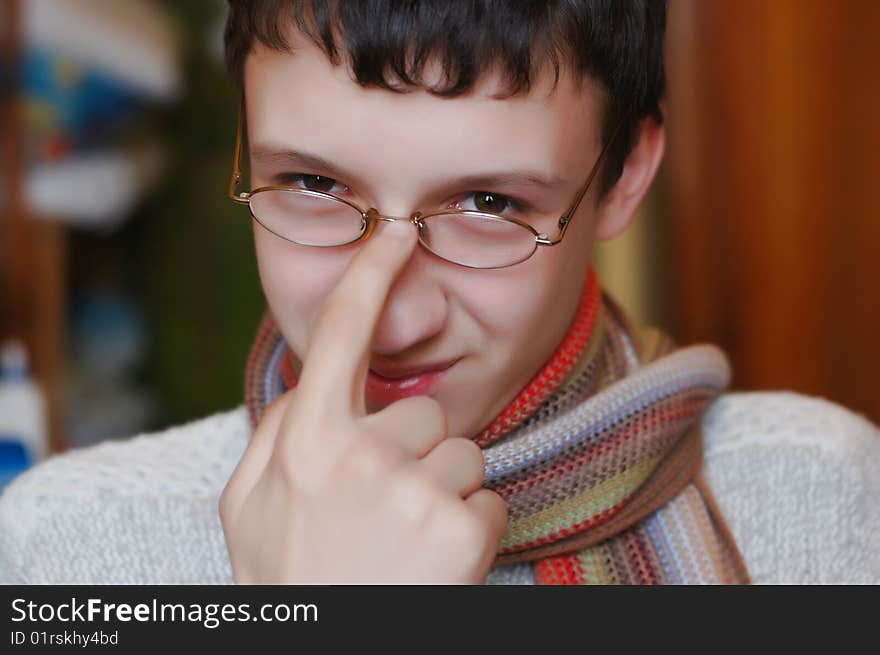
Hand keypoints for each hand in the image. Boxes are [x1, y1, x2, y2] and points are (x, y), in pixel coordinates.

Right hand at [219, 219, 507, 582]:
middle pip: (425, 413)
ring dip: (444, 492)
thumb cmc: (290, 578)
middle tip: (383, 508)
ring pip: (465, 455)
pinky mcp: (462, 530)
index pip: (344, 332)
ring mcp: (415, 491)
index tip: (397, 231)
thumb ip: (278, 433)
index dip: (372, 272)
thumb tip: (312, 386)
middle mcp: (362, 453)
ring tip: (405, 539)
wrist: (323, 648)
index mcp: (308, 438)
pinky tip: (433, 561)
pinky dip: (471, 529)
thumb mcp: (248, 504)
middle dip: (415, 452)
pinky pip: (489, 501)